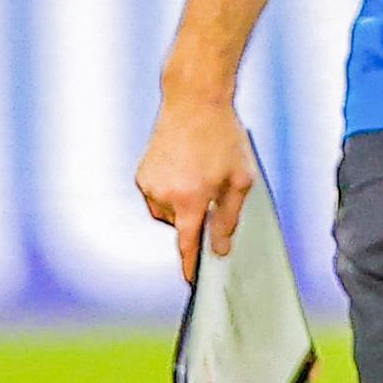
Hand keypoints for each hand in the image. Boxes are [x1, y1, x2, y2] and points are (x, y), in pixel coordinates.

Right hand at [134, 92, 263, 284]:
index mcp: (191, 199)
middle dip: (195, 220)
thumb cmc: (222, 137)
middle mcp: (164, 195)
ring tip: (197, 175)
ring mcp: (149, 184)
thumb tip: (219, 248)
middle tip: (211, 193)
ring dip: (181, 206)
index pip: (187, 245)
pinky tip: (183, 170)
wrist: (194, 101)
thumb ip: (228, 219)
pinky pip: (156, 198)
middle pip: (180, 227)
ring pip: (166, 214)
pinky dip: (170, 193)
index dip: (190, 266)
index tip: (191, 281)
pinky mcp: (142, 174)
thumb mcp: (240, 180)